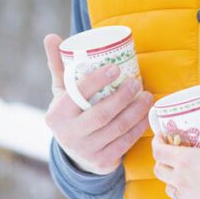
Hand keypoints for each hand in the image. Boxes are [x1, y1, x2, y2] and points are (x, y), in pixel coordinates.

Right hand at [43, 33, 153, 174]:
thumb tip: (51, 36)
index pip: (77, 95)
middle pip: (101, 114)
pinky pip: (126, 143)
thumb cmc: (71, 112)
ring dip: (136, 111)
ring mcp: (86, 151)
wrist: (74, 153)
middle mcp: (69, 135)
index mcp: (57, 115)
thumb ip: (58, 65)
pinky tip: (146, 115)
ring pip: (117, 128)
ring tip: (147, 96)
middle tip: (137, 82)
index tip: (115, 68)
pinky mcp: (103, 162)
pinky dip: (139, 127)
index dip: (97, 81)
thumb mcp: (62, 92)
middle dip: (123, 97)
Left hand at [152, 118, 199, 198]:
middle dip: (160, 160)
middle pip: (158, 169)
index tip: (161, 137)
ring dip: (169, 178)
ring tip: (180, 171)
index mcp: (185, 161)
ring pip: (167, 186)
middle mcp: (181, 179)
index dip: (156, 142)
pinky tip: (194, 187)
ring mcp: (186, 195)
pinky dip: (183, 192)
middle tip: (170, 152)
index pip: (158, 151)